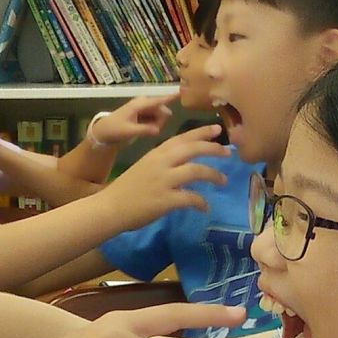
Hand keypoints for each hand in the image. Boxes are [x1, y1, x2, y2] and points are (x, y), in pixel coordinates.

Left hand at [88, 94, 176, 147]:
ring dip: (155, 125)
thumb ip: (145, 130)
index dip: (171, 97)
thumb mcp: (129, 131)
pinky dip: (152, 126)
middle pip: (163, 112)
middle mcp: (145, 103)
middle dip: (159, 122)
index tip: (182, 92)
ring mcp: (145, 108)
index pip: (159, 100)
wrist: (105, 131)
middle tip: (148, 131)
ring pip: (160, 117)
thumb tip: (158, 130)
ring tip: (142, 130)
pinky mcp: (145, 114)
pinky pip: (156, 120)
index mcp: (140, 104)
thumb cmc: (115, 129)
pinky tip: (143, 129)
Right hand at [102, 123, 229, 226]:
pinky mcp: (166, 200)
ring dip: (214, 175)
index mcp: (156, 154)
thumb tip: (183, 164)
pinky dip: (201, 203)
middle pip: (193, 149)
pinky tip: (205, 207)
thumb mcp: (144, 167)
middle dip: (214, 149)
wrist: (109, 207)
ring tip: (223, 181)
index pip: (183, 138)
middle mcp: (161, 163)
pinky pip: (191, 198)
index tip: (218, 129)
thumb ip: (163, 163)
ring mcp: (164, 181)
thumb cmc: (125, 189)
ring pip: (197, 171)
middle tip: (228, 154)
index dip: (202, 132)